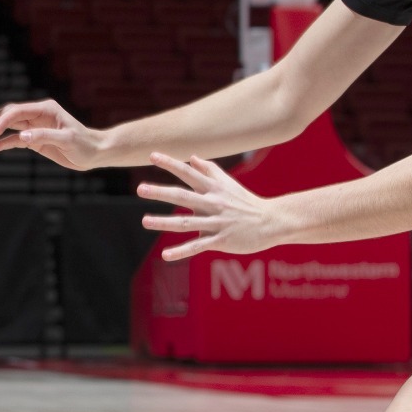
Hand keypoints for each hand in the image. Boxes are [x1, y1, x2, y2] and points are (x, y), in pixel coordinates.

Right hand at [0, 100, 108, 170]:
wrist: (94, 153)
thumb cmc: (84, 144)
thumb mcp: (66, 139)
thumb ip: (44, 136)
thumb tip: (22, 137)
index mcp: (45, 109)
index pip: (18, 111)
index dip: (3, 119)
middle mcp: (38, 115)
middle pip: (10, 114)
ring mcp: (35, 127)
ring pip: (10, 125)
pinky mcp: (35, 139)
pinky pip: (16, 139)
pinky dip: (4, 142)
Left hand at [138, 153, 285, 261]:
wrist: (271, 222)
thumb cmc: (245, 201)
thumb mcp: (228, 183)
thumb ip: (209, 169)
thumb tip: (191, 157)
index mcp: (213, 188)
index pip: (188, 172)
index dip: (171, 163)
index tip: (152, 155)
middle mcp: (213, 203)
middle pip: (183, 196)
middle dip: (161, 192)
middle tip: (140, 188)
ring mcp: (217, 222)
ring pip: (187, 223)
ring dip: (164, 222)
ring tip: (144, 220)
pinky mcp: (221, 240)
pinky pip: (198, 246)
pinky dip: (181, 251)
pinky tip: (165, 256)